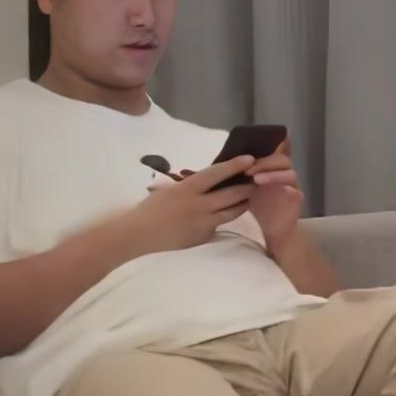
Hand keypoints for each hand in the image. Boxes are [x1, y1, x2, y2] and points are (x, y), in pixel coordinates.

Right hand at [113, 155, 256, 256]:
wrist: (139, 234)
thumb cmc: (150, 207)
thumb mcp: (169, 190)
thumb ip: (190, 186)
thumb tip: (207, 180)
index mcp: (188, 188)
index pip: (217, 173)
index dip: (235, 165)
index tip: (249, 159)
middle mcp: (200, 205)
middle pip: (232, 194)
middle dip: (247, 187)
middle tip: (256, 181)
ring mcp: (204, 223)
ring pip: (232, 212)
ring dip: (242, 204)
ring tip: (248, 198)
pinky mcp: (203, 236)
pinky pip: (218, 225)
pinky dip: (221, 219)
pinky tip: (224, 215)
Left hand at [245, 137, 304, 248]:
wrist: (270, 229)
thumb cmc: (258, 205)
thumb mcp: (247, 186)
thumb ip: (243, 172)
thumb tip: (226, 159)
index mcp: (273, 167)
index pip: (277, 148)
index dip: (269, 145)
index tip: (250, 152)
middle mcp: (284, 173)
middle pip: (282, 159)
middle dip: (265, 162)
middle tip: (248, 170)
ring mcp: (292, 186)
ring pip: (290, 173)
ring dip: (273, 175)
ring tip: (257, 180)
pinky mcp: (297, 200)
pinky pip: (296, 192)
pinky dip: (288, 190)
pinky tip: (279, 190)